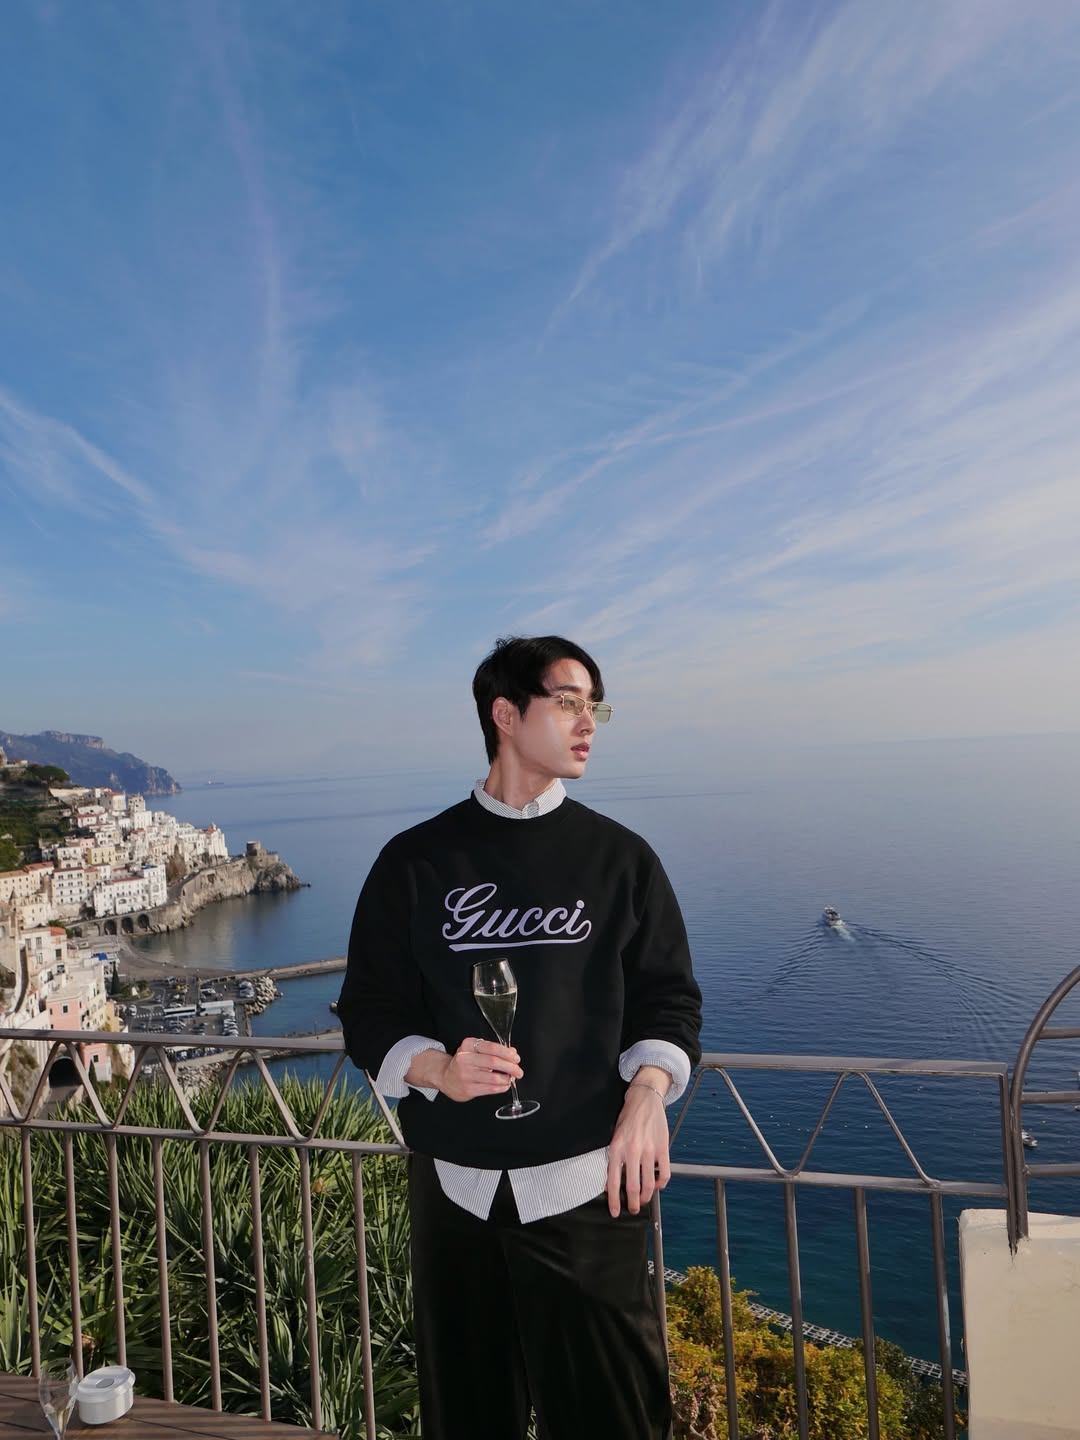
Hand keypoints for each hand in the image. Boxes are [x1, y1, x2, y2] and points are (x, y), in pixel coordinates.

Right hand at [407, 1039, 521, 1101]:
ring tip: (511, 1078)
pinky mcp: (468, 1089)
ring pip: (493, 1077)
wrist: (445, 1077)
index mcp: (468, 1045)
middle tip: (518, 1071)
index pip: (491, 1047)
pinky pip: (490, 1089)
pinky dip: (501, 1087)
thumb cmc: (465, 1063)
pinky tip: (504, 1085)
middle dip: (510, 1067)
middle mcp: (465, 1059)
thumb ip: (494, 1050)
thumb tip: (512, 1053)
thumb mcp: (476, 1051)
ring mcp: (465, 1075)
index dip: (507, 1053)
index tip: (516, 1058)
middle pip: (493, 1062)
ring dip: (507, 1079)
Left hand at [607, 1078, 670, 1217]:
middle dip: (633, 1203)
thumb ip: (614, 1158)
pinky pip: (664, 1173)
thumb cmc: (628, 1118)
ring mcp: (649, 1150)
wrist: (644, 1098)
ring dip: (647, 1195)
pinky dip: (662, 1183)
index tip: (614, 1211)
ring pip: (649, 1183)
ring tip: (644, 1199)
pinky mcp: (663, 1148)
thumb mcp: (614, 1136)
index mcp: (617, 1148)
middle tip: (633, 1209)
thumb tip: (612, 1182)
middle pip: (633, 1186)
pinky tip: (658, 1185)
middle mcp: (632, 1150)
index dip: (614, 1200)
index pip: (613, 1180)